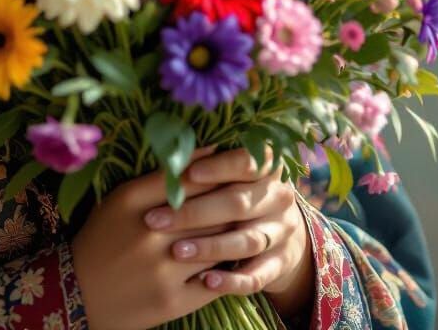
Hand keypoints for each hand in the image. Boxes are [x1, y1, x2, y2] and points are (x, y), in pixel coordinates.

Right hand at [70, 144, 230, 329]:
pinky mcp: (172, 302)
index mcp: (131, 200)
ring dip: (234, 233)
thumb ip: (157, 179)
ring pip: (216, 244)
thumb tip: (203, 153)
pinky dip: (228, 269)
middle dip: (231, 198)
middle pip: (207, 209)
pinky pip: (214, 281)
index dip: (215, 168)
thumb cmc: (103, 237)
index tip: (231, 161)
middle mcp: (148, 233)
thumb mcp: (120, 200)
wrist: (78, 292)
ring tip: (248, 221)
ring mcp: (162, 270)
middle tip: (249, 189)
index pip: (186, 177)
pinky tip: (234, 257)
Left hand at [141, 144, 315, 319]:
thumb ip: (207, 166)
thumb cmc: (237, 190)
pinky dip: (233, 280)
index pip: (246, 163)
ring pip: (247, 240)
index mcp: (268, 166)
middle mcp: (279, 197)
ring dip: (210, 247)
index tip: (188, 174)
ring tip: (177, 251)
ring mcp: (281, 231)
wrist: (277, 229)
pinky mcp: (279, 264)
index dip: (218, 168)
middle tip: (156, 220)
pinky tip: (207, 281)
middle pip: (238, 203)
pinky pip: (258, 275)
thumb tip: (170, 155)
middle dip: (195, 212)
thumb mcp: (230, 173)